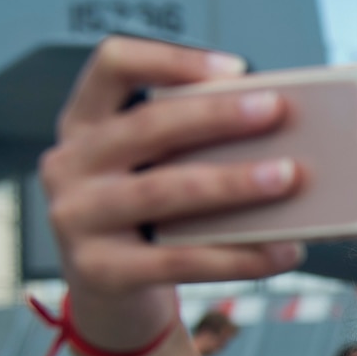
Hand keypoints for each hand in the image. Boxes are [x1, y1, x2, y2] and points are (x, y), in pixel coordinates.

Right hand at [40, 37, 304, 347]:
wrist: (111, 296)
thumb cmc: (145, 217)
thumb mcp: (152, 168)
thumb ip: (193, 144)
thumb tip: (281, 132)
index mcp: (85, 124)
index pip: (112, 65)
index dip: (171, 59)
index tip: (234, 67)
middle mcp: (70, 164)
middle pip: (147, 126)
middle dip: (217, 116)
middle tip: (275, 111)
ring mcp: (76, 218)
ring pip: (163, 191)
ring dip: (232, 182)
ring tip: (287, 177)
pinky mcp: (100, 271)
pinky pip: (179, 260)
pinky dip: (238, 256)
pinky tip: (281, 250)